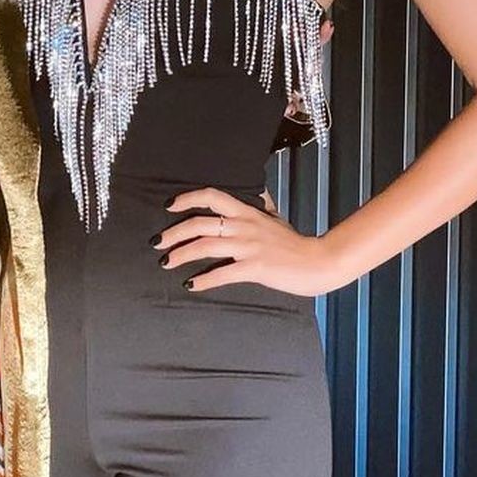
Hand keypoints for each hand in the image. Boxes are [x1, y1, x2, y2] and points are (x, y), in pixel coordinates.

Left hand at [155, 187, 345, 297]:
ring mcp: (248, 246)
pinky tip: (191, 284)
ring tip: (167, 263)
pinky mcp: (254, 267)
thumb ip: (263, 204)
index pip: (212, 196)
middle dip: (174, 233)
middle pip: (199, 223)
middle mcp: (244, 226)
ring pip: (204, 246)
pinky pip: (222, 273)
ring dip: (181, 255)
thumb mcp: (276, 217)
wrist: (318, 261)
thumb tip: (258, 191)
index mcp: (247, 212)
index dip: (188, 198)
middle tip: (158, 243)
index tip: (169, 206)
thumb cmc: (295, 243)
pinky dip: (203, 280)